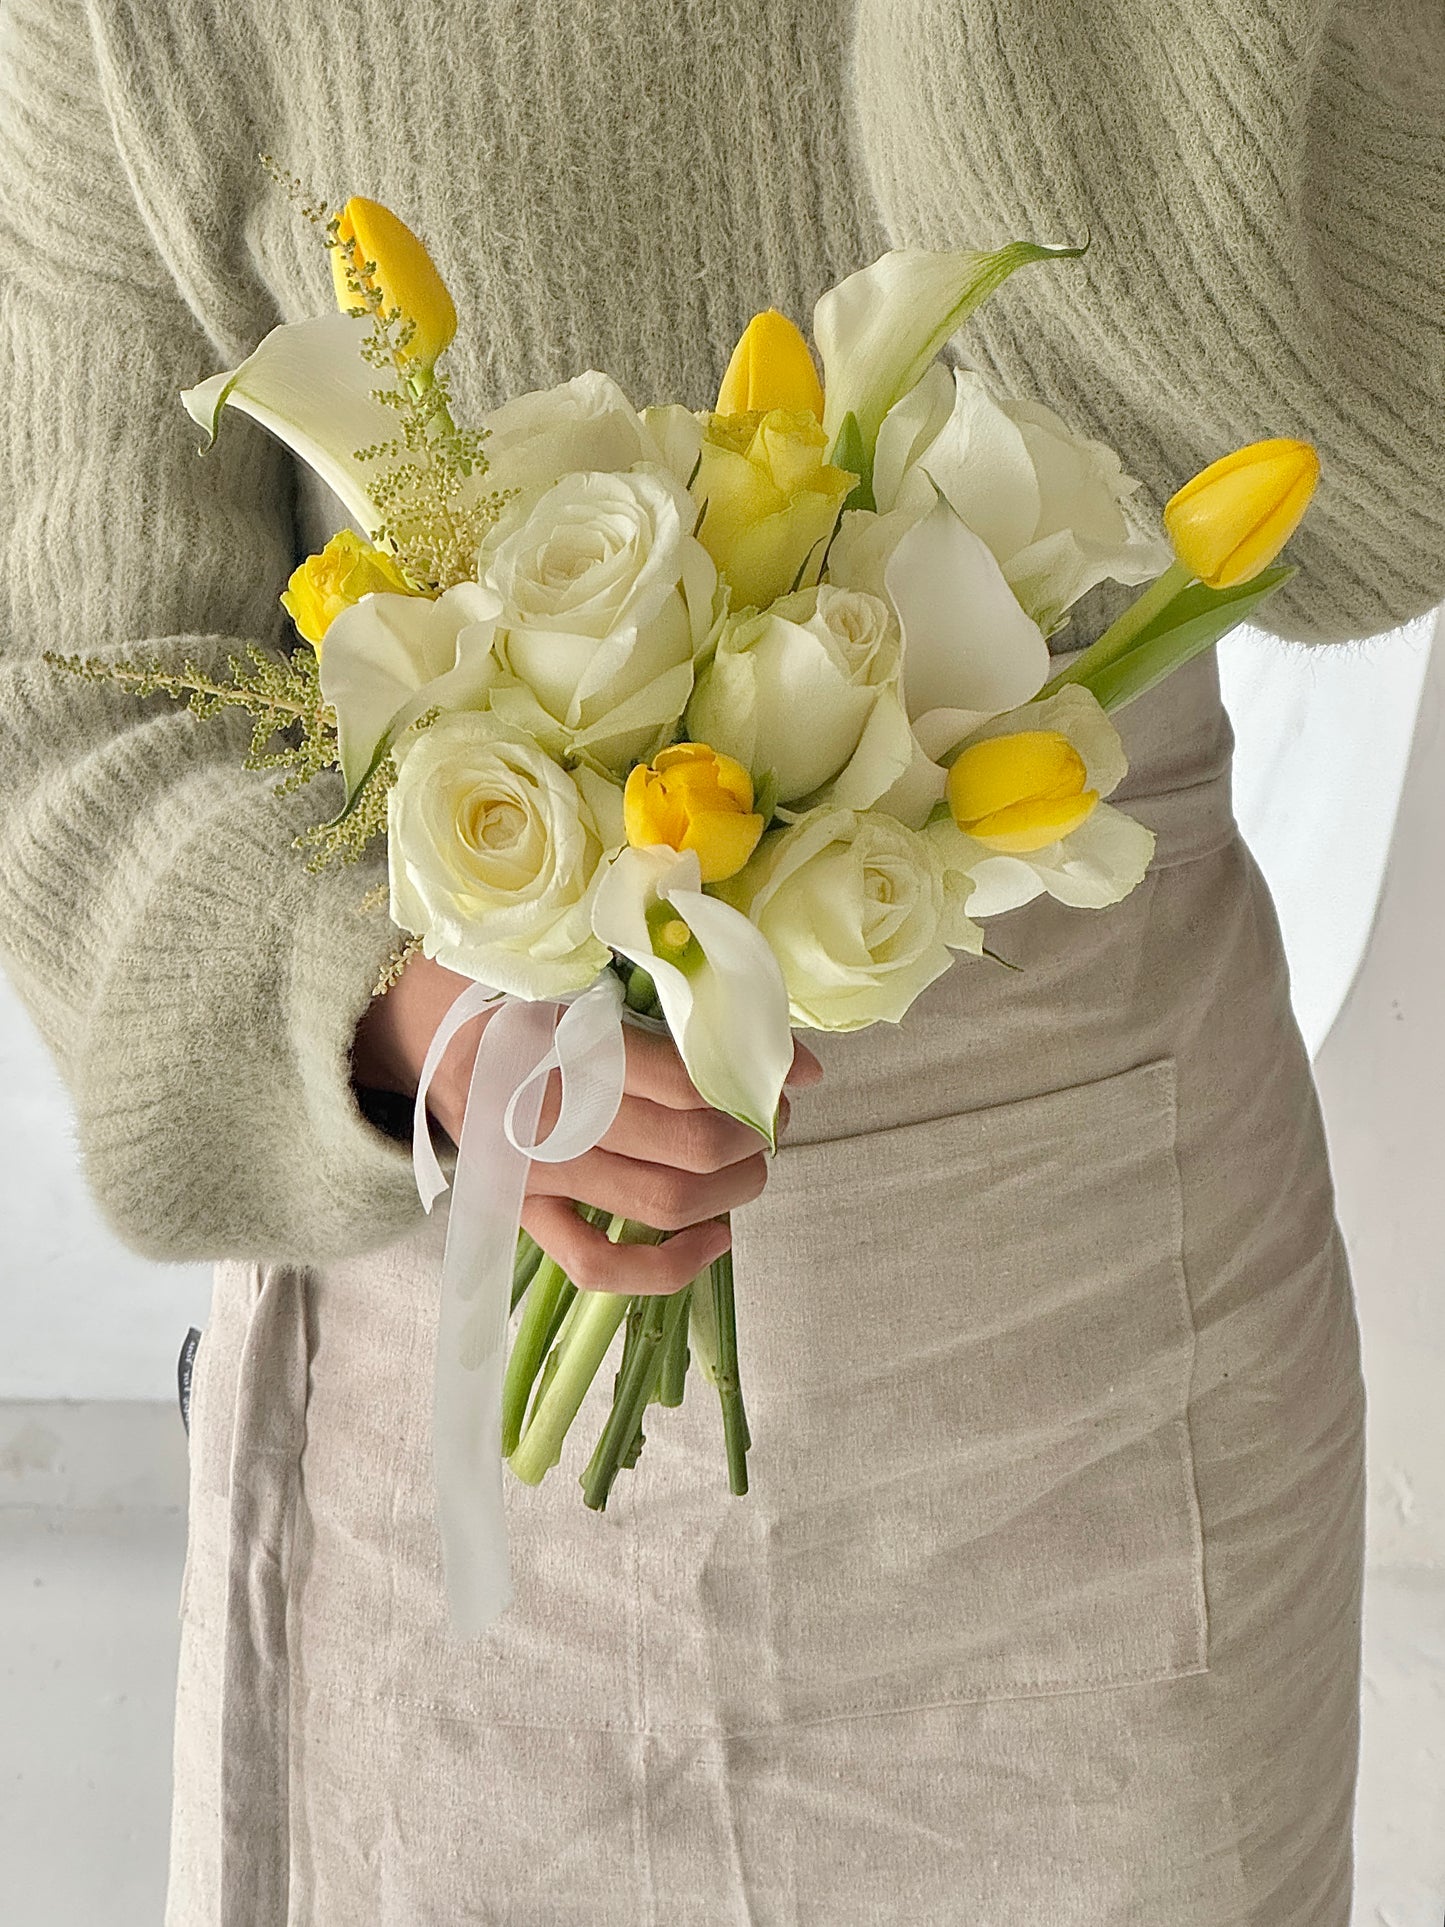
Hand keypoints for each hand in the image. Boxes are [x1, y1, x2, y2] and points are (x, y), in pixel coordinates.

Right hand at [353, 953, 821, 1291]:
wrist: (417, 1021)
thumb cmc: (515, 984)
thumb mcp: (585, 969)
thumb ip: (673, 1000)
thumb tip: (791, 1052)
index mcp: (567, 1040)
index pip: (693, 1081)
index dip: (762, 1081)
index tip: (795, 1073)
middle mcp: (550, 1116)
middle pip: (693, 1149)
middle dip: (756, 1136)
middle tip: (774, 1113)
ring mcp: (534, 1174)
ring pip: (665, 1206)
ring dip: (734, 1189)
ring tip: (751, 1159)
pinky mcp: (522, 1213)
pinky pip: (599, 1266)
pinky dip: (668, 1267)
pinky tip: (716, 1236)